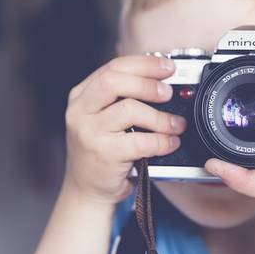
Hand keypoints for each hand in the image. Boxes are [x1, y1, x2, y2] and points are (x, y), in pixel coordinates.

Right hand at [63, 55, 186, 204]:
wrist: (86, 189)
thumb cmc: (100, 151)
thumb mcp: (101, 118)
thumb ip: (121, 97)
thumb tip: (160, 79)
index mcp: (81, 96)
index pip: (113, 67)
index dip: (144, 64)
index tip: (167, 66)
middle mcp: (80, 111)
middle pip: (115, 81)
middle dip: (148, 83)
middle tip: (168, 93)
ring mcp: (89, 133)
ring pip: (130, 109)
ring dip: (160, 117)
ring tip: (175, 124)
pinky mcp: (104, 154)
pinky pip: (141, 141)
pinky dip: (162, 141)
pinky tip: (169, 143)